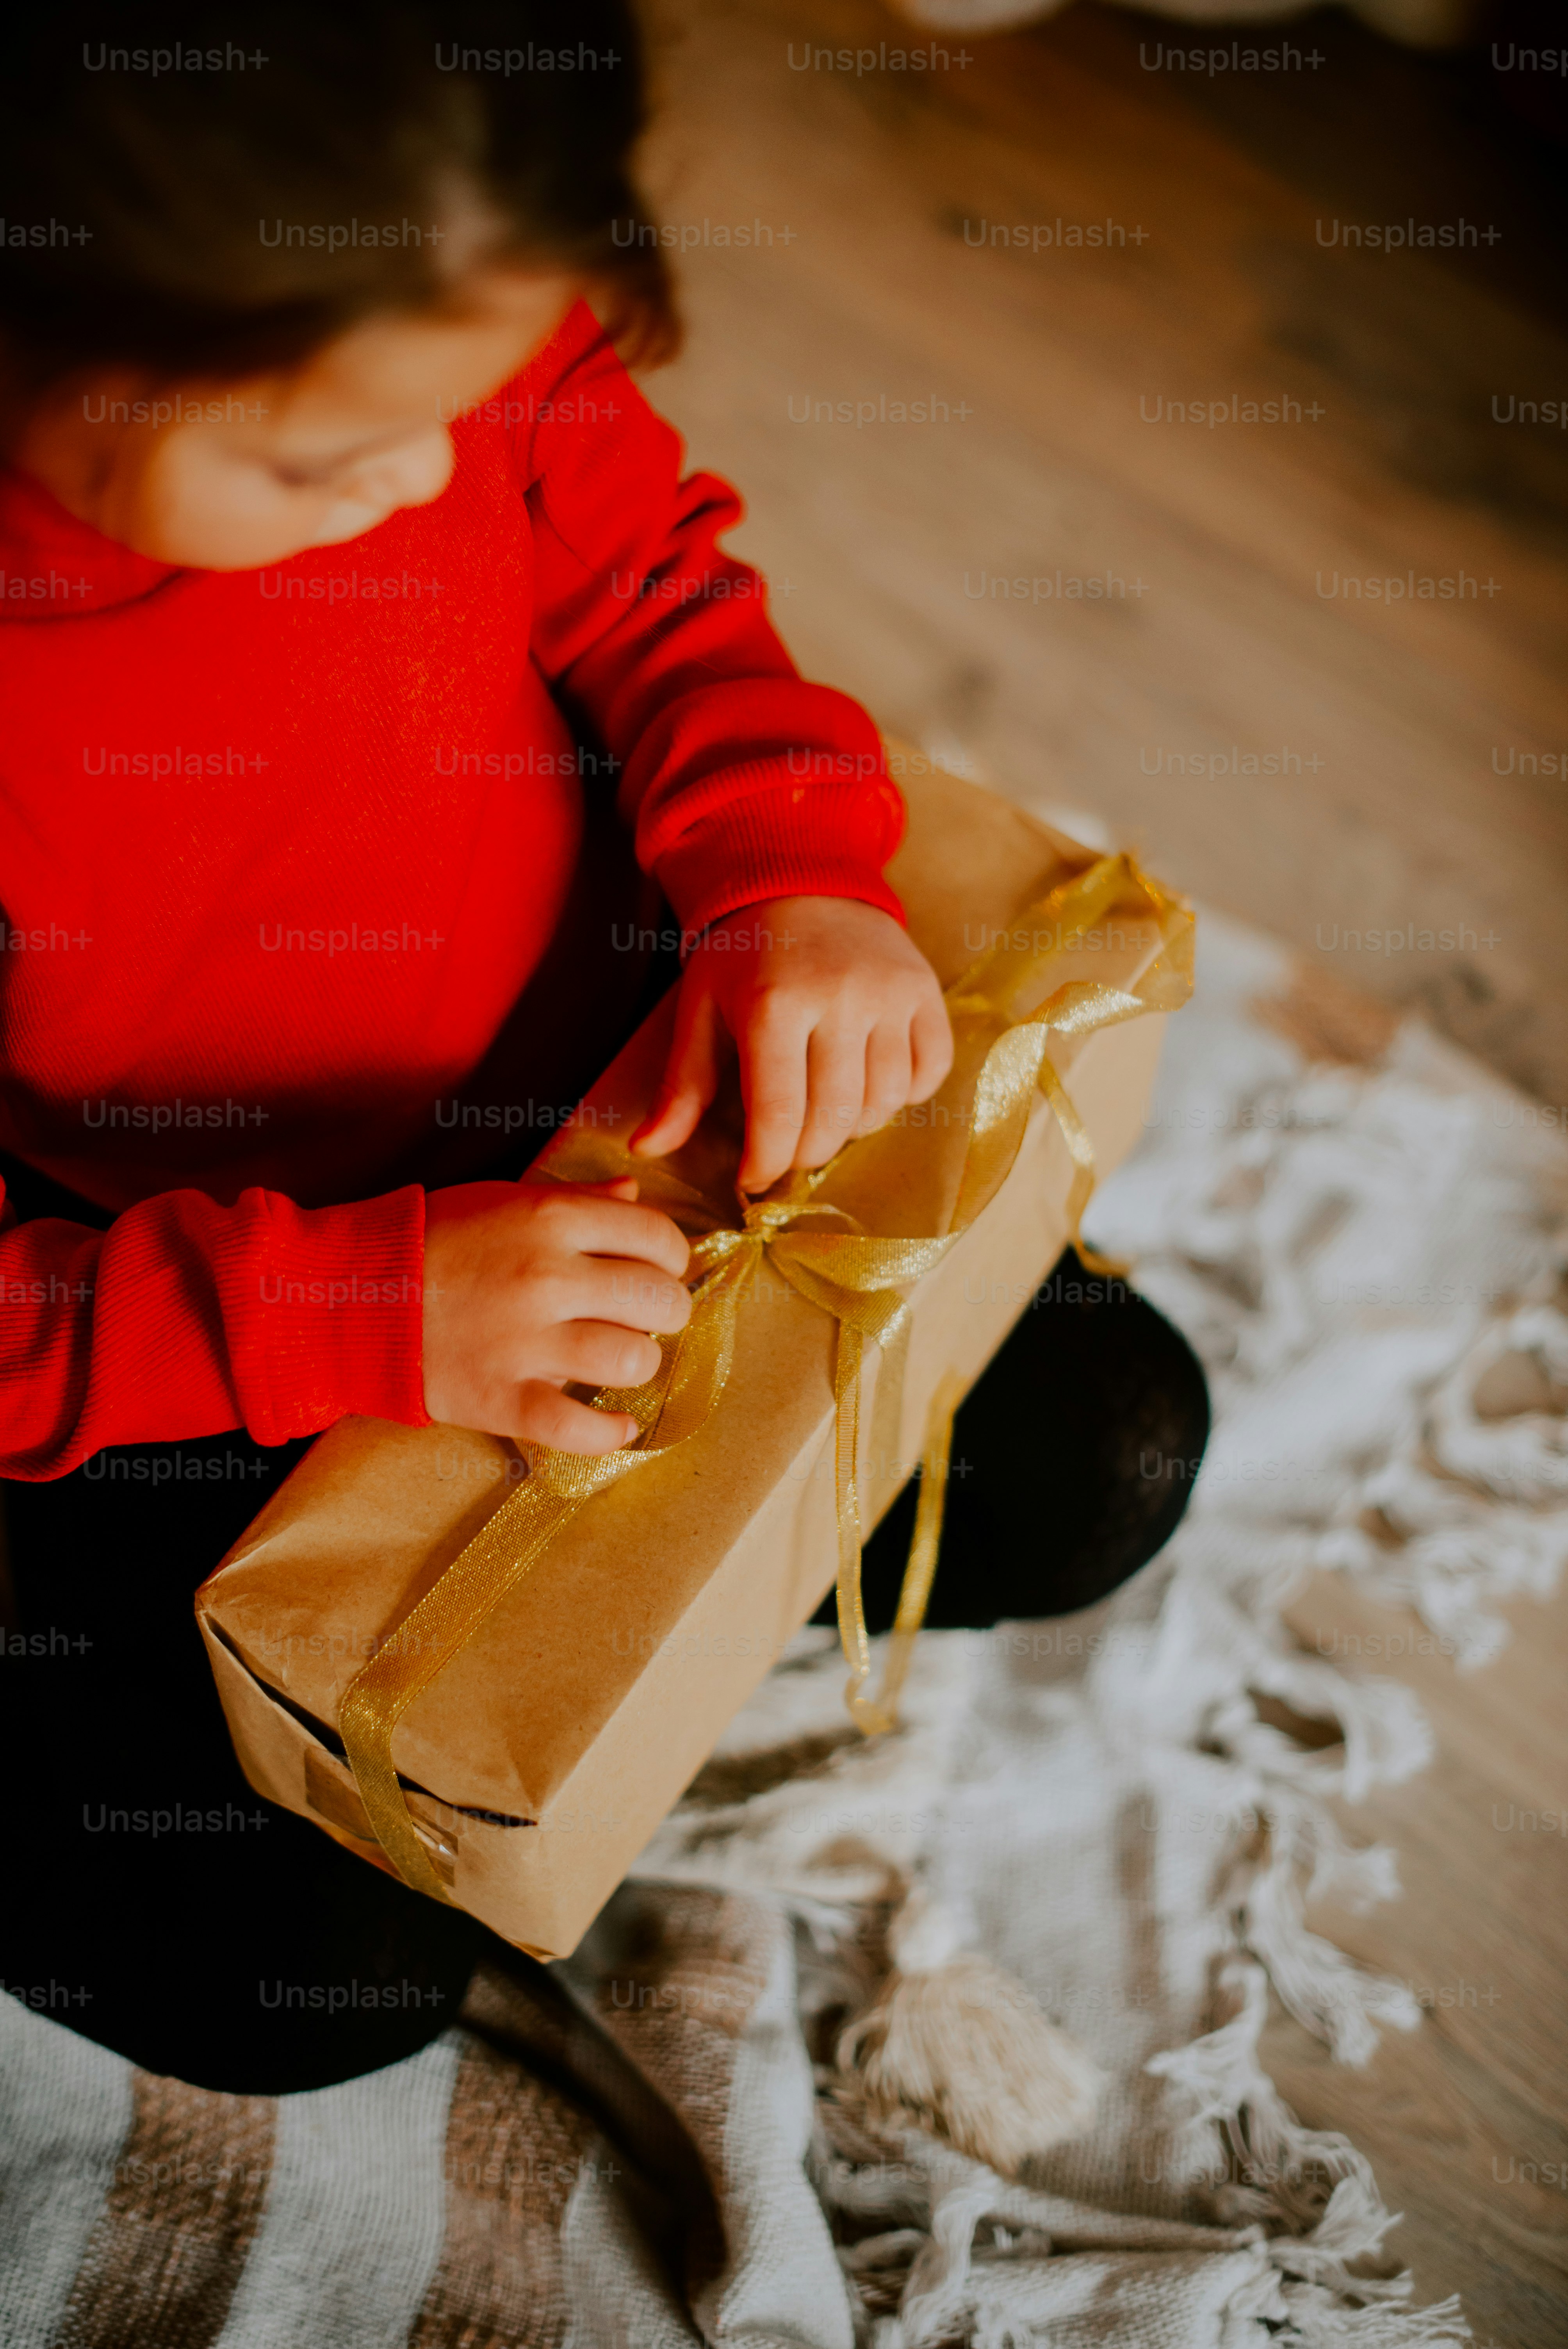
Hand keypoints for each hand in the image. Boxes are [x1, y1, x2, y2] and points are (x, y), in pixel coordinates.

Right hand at [421, 1178, 690, 1449]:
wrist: (351, 1294)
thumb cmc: (433, 1241)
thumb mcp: (506, 1198)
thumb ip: (577, 1198)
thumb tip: (635, 1194)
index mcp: (551, 1219)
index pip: (656, 1236)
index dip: (672, 1256)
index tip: (660, 1268)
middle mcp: (547, 1278)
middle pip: (657, 1301)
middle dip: (665, 1311)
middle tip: (644, 1316)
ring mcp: (524, 1343)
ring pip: (631, 1361)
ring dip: (637, 1364)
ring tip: (619, 1359)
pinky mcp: (501, 1399)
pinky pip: (580, 1429)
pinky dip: (609, 1434)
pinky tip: (616, 1425)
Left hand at [631, 895, 953, 1192]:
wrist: (803, 879)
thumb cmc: (744, 953)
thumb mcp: (700, 1009)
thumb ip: (681, 1085)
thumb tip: (647, 1150)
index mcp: (773, 1004)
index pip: (778, 1116)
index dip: (765, 1163)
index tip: (752, 1178)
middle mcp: (840, 998)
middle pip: (834, 1120)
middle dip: (805, 1153)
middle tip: (786, 1147)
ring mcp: (891, 994)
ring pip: (884, 1104)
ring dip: (852, 1127)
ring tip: (823, 1110)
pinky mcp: (926, 992)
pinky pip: (928, 1073)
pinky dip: (903, 1095)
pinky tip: (869, 1083)